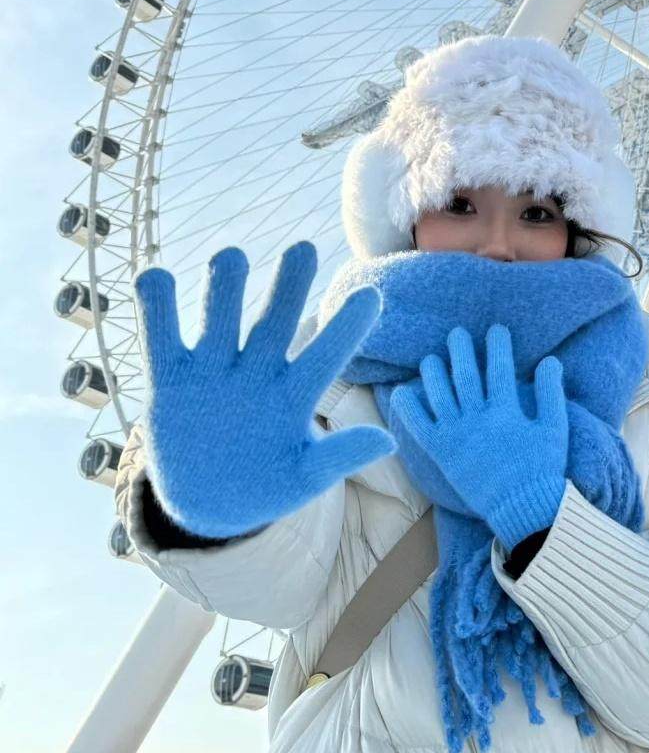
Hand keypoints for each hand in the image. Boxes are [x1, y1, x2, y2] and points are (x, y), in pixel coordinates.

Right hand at [134, 241, 394, 538]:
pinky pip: (160, 336)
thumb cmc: (267, 484)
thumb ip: (339, 457)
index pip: (327, 356)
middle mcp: (257, 371)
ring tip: (231, 257)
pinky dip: (156, 307)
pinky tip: (155, 278)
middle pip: (275, 321)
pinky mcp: (170, 378)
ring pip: (219, 317)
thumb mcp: (304, 480)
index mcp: (295, 394)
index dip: (347, 328)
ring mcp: (213, 370)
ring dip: (225, 288)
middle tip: (302, 249)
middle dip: (287, 287)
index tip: (373, 298)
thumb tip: (389, 440)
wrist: (207, 503)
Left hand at [390, 324, 568, 549]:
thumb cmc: (542, 468)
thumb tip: (551, 360)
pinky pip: (420, 426)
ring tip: (431, 357)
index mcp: (507, 411)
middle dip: (461, 350)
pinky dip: (409, 408)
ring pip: (441, 395)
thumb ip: (551, 392)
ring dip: (434, 373)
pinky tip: (403, 391)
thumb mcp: (555, 428)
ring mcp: (458, 435)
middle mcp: (479, 418)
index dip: (497, 346)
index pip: (500, 368)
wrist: (522, 508)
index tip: (496, 330)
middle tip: (457, 333)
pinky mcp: (443, 453)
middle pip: (466, 375)